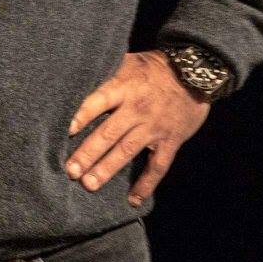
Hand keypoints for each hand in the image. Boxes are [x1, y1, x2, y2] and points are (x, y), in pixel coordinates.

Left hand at [66, 50, 209, 205]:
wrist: (196, 73)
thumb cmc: (155, 67)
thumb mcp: (129, 62)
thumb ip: (106, 73)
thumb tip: (76, 78)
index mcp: (124, 87)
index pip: (98, 101)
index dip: (82, 115)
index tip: (66, 131)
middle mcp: (137, 109)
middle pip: (108, 133)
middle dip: (88, 153)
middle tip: (70, 171)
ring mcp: (154, 127)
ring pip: (127, 151)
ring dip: (107, 169)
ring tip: (89, 184)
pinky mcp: (171, 141)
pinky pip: (158, 166)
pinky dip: (146, 184)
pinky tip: (133, 199)